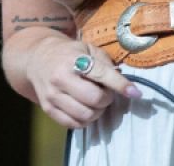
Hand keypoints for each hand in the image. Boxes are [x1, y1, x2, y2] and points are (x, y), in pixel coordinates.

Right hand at [25, 37, 141, 127]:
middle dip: (107, 99)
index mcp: (73, 59)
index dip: (121, 85)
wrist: (37, 59)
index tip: (136, 93)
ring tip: (96, 102)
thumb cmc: (69, 53)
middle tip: (106, 93)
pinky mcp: (48, 109)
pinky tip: (86, 109)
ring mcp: (52, 95)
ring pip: (85, 115)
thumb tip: (122, 82)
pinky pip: (73, 124)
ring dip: (97, 112)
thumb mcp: (88, 48)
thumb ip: (105, 63)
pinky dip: (85, 121)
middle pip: (94, 99)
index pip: (102, 74)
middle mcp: (61, 78)